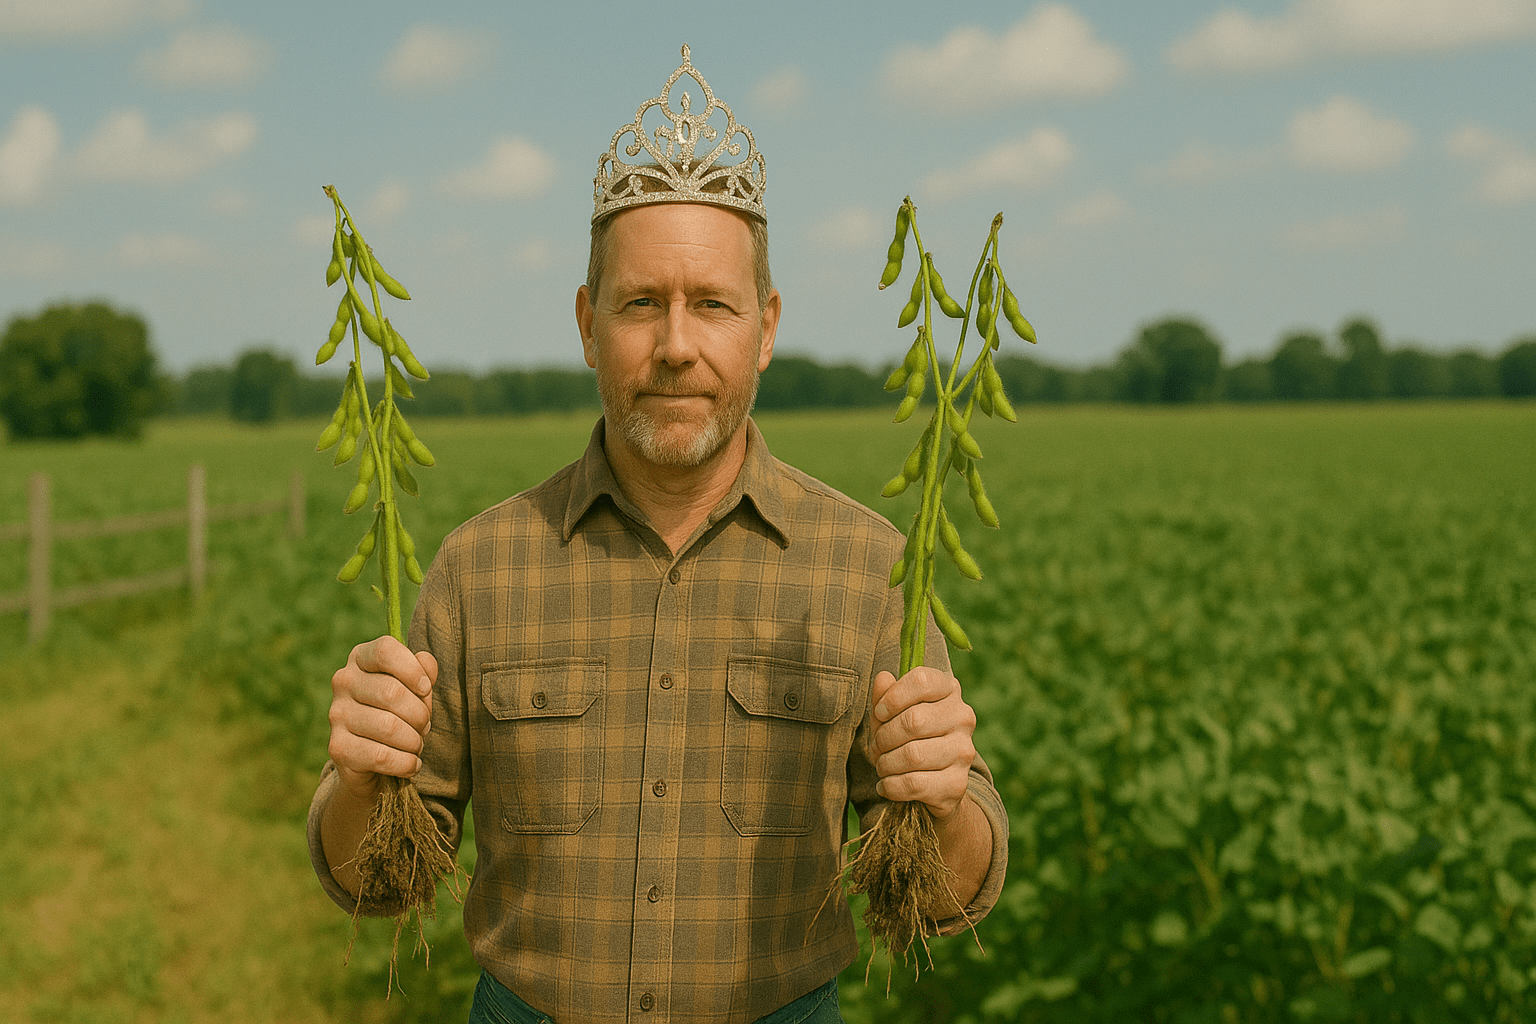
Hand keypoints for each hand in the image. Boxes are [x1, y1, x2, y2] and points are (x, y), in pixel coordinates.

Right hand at [327, 635, 436, 802]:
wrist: (371, 759)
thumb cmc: (399, 713)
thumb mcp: (415, 689)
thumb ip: (424, 671)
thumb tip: (425, 660)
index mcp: (361, 658)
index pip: (385, 650)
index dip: (412, 670)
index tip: (426, 688)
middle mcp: (343, 681)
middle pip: (392, 692)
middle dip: (420, 714)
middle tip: (425, 726)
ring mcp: (337, 714)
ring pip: (389, 727)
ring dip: (415, 741)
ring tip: (416, 745)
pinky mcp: (338, 747)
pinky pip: (381, 756)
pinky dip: (406, 763)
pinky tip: (412, 763)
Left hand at [868, 667, 977, 820]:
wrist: (935, 782)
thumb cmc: (908, 737)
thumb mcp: (893, 713)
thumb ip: (886, 695)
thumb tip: (883, 678)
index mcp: (949, 690)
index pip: (921, 681)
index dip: (893, 697)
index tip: (880, 713)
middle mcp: (963, 717)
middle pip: (913, 721)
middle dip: (884, 737)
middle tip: (877, 746)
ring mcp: (964, 751)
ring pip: (912, 755)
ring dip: (885, 763)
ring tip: (882, 765)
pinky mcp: (957, 783)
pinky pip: (914, 783)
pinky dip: (891, 785)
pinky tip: (886, 784)